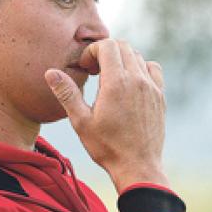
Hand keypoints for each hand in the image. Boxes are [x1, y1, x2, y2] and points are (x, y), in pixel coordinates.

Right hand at [45, 39, 168, 193]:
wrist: (138, 167)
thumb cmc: (107, 147)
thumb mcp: (81, 122)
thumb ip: (67, 94)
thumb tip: (51, 72)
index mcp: (116, 83)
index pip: (108, 45)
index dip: (93, 50)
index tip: (86, 68)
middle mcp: (137, 80)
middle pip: (123, 46)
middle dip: (106, 52)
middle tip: (94, 71)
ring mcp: (152, 87)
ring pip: (138, 57)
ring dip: (122, 60)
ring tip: (110, 78)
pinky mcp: (160, 96)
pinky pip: (153, 69)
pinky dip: (141, 68)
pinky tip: (130, 84)